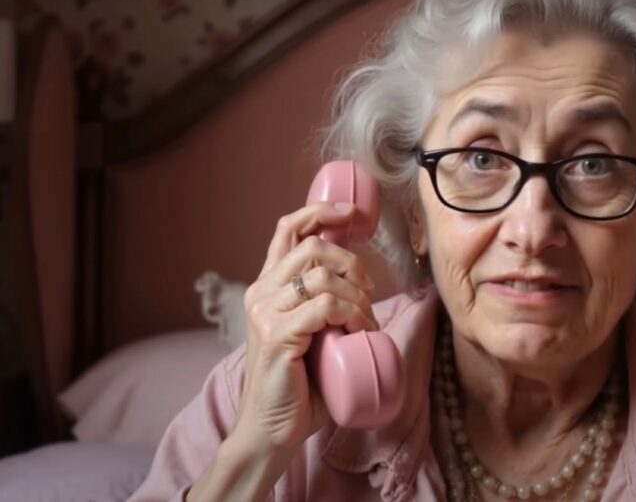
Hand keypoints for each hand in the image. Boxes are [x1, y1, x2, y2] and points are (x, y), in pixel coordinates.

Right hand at [234, 201, 379, 451]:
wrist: (273, 429)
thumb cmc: (301, 385)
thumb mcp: (313, 332)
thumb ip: (324, 305)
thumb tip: (363, 281)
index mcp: (267, 286)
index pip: (287, 229)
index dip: (320, 211)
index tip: (353, 214)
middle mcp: (261, 293)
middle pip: (312, 246)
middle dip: (353, 262)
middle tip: (369, 291)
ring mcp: (265, 313)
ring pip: (323, 276)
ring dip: (358, 296)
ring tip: (366, 322)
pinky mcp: (277, 335)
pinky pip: (326, 306)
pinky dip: (353, 315)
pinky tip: (361, 332)